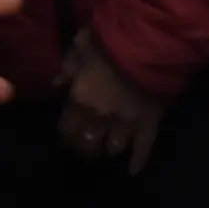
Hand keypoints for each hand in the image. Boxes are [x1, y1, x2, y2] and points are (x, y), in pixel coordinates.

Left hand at [56, 31, 169, 174]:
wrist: (151, 37)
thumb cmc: (112, 37)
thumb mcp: (81, 44)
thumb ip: (69, 66)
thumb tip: (57, 84)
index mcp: (80, 99)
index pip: (67, 130)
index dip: (67, 135)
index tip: (69, 134)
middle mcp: (99, 117)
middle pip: (88, 145)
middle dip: (87, 148)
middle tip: (89, 145)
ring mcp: (125, 122)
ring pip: (113, 148)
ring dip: (110, 148)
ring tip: (109, 147)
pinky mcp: (149, 121)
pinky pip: (143, 146)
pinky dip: (138, 160)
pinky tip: (132, 170)